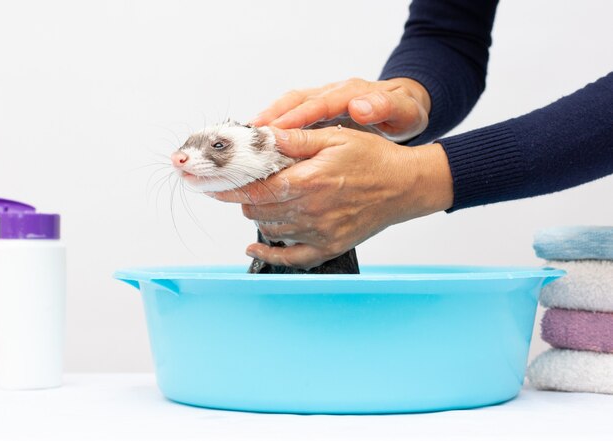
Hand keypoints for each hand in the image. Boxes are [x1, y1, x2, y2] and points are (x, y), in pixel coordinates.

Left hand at [211, 127, 452, 268]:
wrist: (405, 186)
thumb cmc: (373, 159)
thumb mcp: (335, 137)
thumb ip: (295, 138)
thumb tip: (262, 135)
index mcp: (309, 181)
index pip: (254, 188)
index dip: (228, 186)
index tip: (210, 183)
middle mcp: (311, 211)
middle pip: (256, 209)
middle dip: (242, 196)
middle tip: (238, 184)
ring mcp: (319, 233)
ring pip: (269, 227)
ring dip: (258, 213)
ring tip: (260, 198)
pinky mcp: (328, 246)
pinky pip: (291, 258)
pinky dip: (269, 253)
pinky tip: (254, 245)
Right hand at [250, 77, 431, 142]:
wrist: (408, 109)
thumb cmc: (405, 112)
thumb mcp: (405, 110)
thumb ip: (385, 106)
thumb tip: (361, 107)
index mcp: (351, 92)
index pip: (318, 103)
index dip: (295, 116)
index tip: (275, 131)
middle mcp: (333, 94)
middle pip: (296, 100)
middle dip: (272, 116)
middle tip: (250, 134)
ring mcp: (324, 102)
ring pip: (290, 107)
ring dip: (269, 121)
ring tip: (249, 139)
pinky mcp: (320, 114)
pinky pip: (293, 118)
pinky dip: (276, 130)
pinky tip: (264, 146)